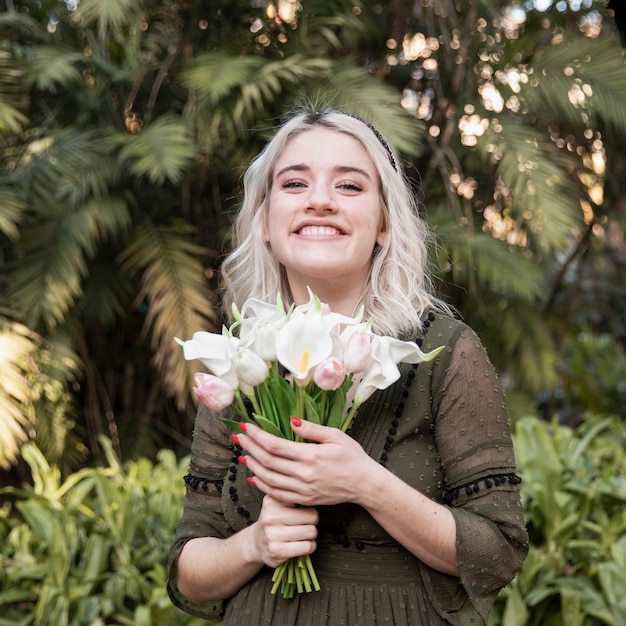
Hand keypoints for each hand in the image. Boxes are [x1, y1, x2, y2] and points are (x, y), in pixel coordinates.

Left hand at [237, 418, 376, 506]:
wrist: (365, 484)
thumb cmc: (353, 456)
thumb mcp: (335, 435)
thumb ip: (311, 429)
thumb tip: (290, 420)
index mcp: (311, 456)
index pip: (275, 445)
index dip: (257, 436)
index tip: (246, 427)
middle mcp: (304, 475)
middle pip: (268, 461)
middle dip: (250, 448)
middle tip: (238, 437)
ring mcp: (303, 490)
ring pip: (269, 479)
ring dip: (253, 466)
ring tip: (243, 454)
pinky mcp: (304, 499)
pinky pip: (277, 494)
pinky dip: (262, 485)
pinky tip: (254, 476)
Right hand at [251, 494, 317, 567]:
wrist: (256, 542)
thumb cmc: (273, 521)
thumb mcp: (277, 502)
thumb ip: (292, 495)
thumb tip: (313, 493)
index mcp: (272, 501)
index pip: (305, 500)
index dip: (308, 507)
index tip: (303, 511)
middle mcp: (270, 517)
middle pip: (312, 516)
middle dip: (312, 522)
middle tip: (304, 524)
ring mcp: (273, 535)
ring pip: (311, 532)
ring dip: (311, 535)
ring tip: (302, 534)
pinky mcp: (277, 551)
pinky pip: (307, 547)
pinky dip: (309, 546)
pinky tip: (302, 544)